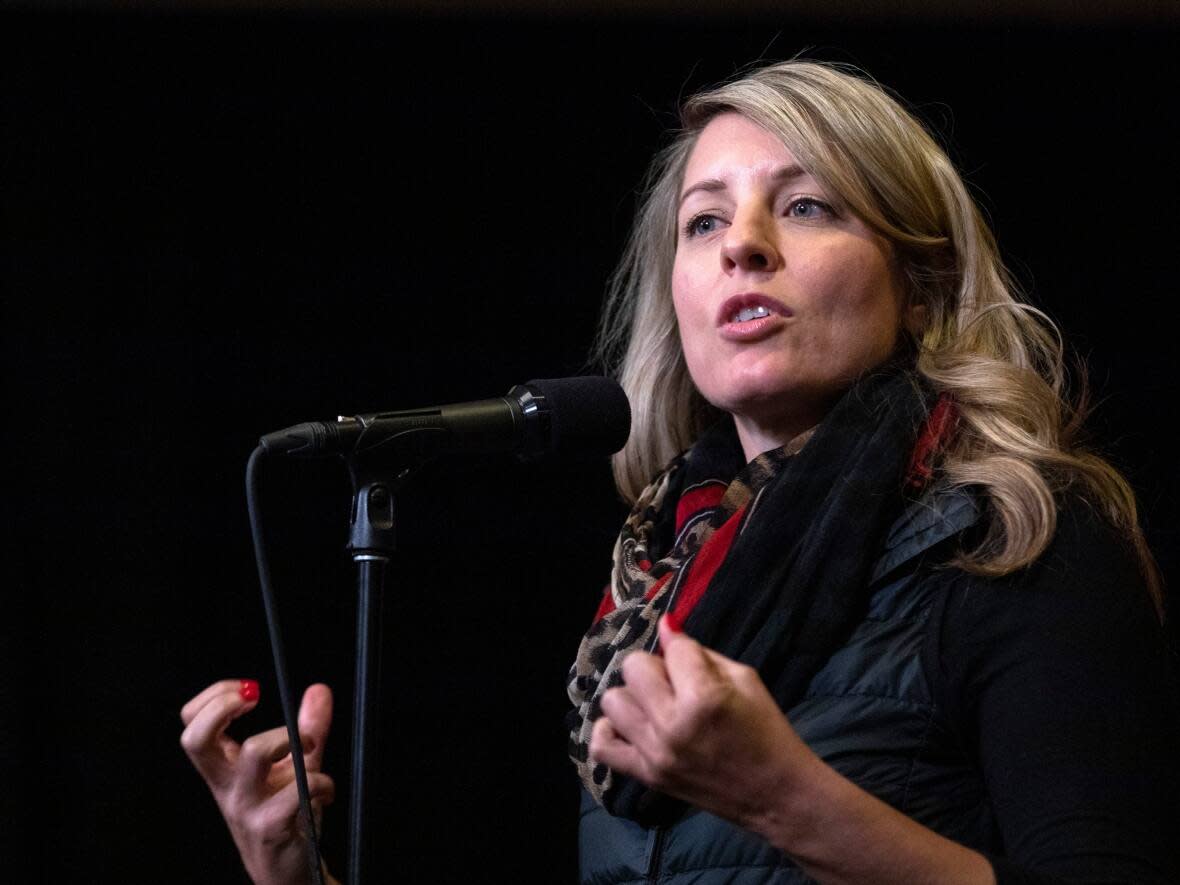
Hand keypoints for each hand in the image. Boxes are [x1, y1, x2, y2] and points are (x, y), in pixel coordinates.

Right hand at [180, 680, 335, 884]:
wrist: (288, 872)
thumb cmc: (286, 815)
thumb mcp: (294, 766)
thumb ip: (307, 727)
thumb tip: (320, 689)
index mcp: (224, 769)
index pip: (191, 725)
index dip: (214, 698)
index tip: (248, 689)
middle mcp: (226, 786)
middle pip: (196, 740)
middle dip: (223, 707)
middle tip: (256, 698)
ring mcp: (245, 807)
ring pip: (254, 751)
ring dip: (291, 738)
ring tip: (308, 749)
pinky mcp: (271, 826)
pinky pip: (298, 788)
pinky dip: (323, 782)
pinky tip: (327, 791)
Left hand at [589, 616, 819, 832]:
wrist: (777, 794)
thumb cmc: (768, 731)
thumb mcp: (746, 680)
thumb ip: (701, 651)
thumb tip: (666, 625)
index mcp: (704, 697)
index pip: (675, 648)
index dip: (687, 651)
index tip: (698, 665)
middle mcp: (672, 724)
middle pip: (634, 667)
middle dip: (656, 667)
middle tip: (676, 684)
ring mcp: (654, 753)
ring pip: (613, 700)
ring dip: (634, 697)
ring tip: (656, 707)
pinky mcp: (646, 776)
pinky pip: (601, 746)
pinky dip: (609, 731)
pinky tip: (631, 726)